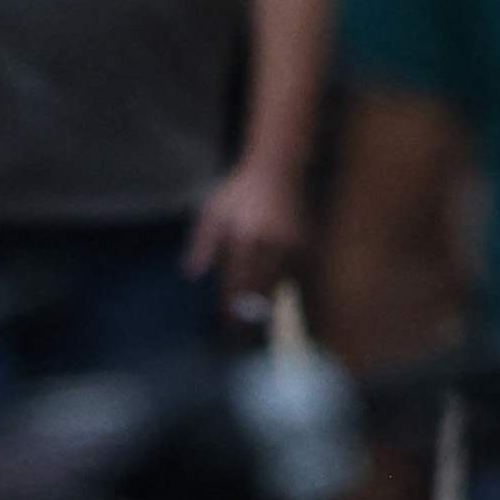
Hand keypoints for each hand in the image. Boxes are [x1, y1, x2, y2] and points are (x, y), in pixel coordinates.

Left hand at [184, 161, 309, 310]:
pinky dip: (283, 284)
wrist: (277, 169)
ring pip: (280, 284)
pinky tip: (273, 287)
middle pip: (260, 290)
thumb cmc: (240, 192)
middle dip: (250, 312)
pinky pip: (295, 274)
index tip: (226, 324)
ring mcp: (292, 244)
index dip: (231, 306)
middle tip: (240, 329)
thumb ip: (202, 243)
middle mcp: (270, 243)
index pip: (236, 282)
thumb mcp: (213, 212)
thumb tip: (192, 275)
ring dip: (267, 299)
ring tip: (256, 312)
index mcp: (244, 236)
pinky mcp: (306, 243)